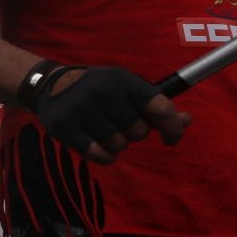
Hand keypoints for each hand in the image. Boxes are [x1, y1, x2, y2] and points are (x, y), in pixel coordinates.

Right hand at [38, 66, 189, 162]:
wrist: (49, 85)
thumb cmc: (99, 90)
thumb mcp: (126, 91)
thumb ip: (156, 107)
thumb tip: (187, 121)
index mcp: (123, 80)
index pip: (159, 107)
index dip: (172, 127)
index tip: (172, 139)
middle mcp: (104, 91)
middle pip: (139, 132)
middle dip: (133, 134)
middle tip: (118, 124)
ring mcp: (83, 109)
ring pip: (119, 145)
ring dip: (115, 145)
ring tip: (102, 131)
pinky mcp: (66, 126)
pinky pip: (100, 155)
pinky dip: (104, 156)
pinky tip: (95, 145)